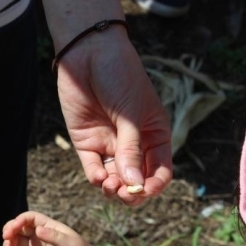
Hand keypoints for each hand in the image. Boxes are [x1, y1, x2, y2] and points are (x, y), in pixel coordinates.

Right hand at [2, 211, 94, 245]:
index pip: (29, 218)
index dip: (19, 220)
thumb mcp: (69, 243)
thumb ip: (53, 237)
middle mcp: (39, 234)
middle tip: (6, 238)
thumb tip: (38, 230)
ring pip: (16, 241)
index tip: (13, 228)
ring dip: (8, 244)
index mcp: (48, 226)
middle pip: (19, 228)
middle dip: (9, 231)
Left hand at [55, 27, 171, 204]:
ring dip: (114, 188)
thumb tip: (135, 184)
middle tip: (125, 192)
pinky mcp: (86, 143)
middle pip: (136, 180)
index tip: (145, 189)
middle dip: (132, 192)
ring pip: (114, 179)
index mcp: (155, 135)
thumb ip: (131, 149)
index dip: (154, 185)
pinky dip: (96, 178)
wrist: (89, 54)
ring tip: (110, 185)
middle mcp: (133, 144)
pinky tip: (99, 177)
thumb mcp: (130, 113)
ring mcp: (109, 144)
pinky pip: (93, 168)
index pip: (159, 170)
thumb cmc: (120, 76)